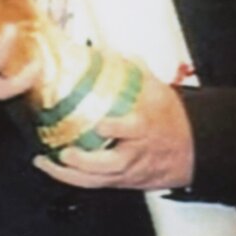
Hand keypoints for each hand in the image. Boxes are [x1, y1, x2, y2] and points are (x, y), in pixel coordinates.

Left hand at [36, 81, 196, 193]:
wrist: (188, 151)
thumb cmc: (171, 121)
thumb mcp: (159, 93)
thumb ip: (135, 73)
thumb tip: (109, 52)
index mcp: (147, 128)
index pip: (134, 129)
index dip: (118, 129)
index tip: (102, 123)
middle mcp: (136, 153)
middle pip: (113, 164)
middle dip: (87, 161)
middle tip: (66, 152)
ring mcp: (127, 171)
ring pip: (98, 180)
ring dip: (69, 173)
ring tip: (46, 161)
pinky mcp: (119, 181)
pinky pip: (92, 184)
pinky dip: (69, 178)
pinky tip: (51, 167)